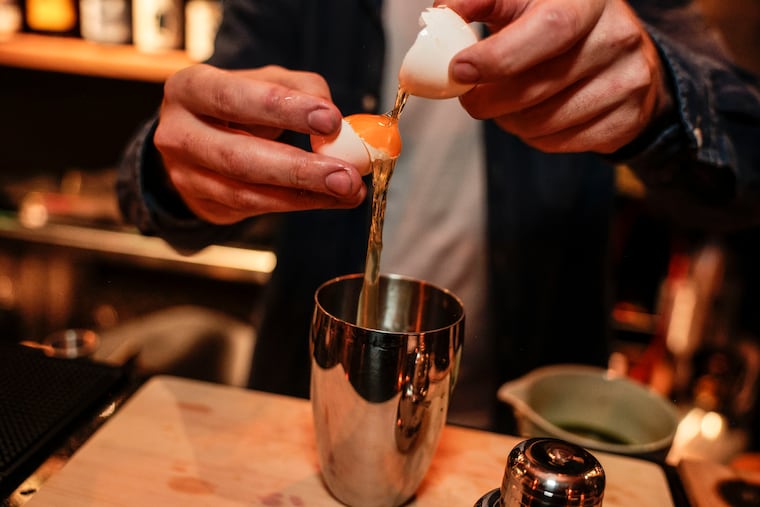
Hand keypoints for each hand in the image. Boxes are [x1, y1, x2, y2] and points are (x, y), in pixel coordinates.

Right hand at [154, 64, 366, 223]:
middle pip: (239, 156)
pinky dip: (298, 204)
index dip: (283, 109)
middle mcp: (178, 134)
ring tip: (347, 190)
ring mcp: (186, 175)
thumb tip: (334, 123)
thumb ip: (301, 89)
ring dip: (304, 194)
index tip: (330, 120)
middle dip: (298, 168)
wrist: (199, 140)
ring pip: (247, 192)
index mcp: (189, 88)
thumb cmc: (238, 104)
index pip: (233, 98)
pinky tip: (330, 198)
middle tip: (344, 174)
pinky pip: (255, 209)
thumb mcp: (265, 81)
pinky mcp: (205, 204)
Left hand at [435, 0, 673, 153]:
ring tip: (503, 105)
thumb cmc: (557, 26)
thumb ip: (484, 2)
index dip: (500, 55)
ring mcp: (628, 80)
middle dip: (490, 99)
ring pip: (546, 121)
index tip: (460, 70)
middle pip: (539, 84)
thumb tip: (442, 12)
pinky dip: (533, 136)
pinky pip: (561, 142)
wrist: (619, 57)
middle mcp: (617, 36)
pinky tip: (531, 117)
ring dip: (508, 121)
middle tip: (468, 98)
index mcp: (588, 0)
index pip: (549, 28)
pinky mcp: (627, 119)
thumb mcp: (524, 2)